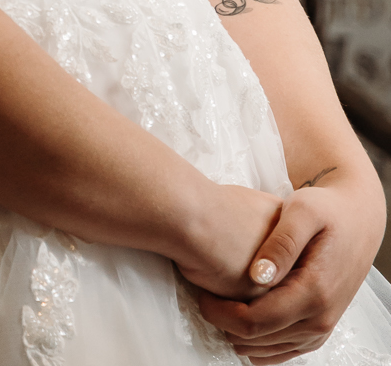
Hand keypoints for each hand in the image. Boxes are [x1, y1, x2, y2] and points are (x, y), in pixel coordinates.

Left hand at [193, 165, 384, 361]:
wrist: (358, 220)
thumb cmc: (327, 209)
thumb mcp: (303, 211)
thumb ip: (281, 242)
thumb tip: (257, 275)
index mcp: (313, 292)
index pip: (256, 321)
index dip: (222, 314)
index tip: (201, 296)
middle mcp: (320, 318)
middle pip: (259, 340)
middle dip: (226, 324)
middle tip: (204, 299)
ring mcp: (321, 328)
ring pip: (269, 350)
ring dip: (239, 335)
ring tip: (218, 306)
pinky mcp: (318, 329)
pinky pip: (283, 350)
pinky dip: (258, 342)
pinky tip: (239, 321)